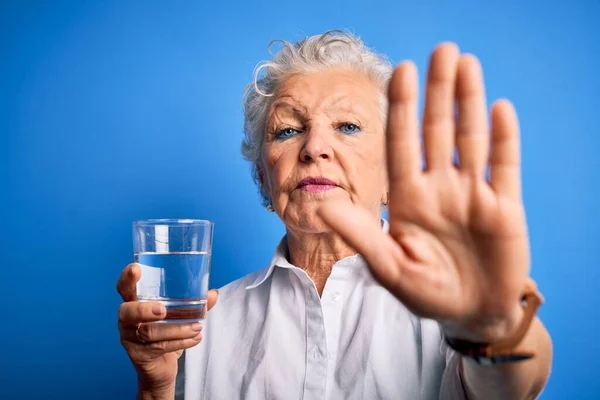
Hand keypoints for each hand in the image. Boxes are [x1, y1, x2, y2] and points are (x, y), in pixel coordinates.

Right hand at [116, 263, 218, 394]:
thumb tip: (213, 294)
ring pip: (149, 332)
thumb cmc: (166, 334)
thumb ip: (194, 304)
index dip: (127, 279)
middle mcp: (128, 320)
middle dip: (144, 309)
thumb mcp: (178, 316)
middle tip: (162, 310)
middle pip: (127, 312)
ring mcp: (130, 339)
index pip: (124, 288)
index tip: (135, 269)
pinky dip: (181, 342)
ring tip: (197, 327)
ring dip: (176, 329)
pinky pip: (159, 347)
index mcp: (134, 302)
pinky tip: (195, 339)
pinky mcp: (139, 355)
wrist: (160, 367)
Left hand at [317, 43, 528, 343]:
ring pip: (470, 138)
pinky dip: (503, 139)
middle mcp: (438, 188)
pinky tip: (499, 109)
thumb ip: (361, 235)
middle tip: (441, 49)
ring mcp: (472, 194)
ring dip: (469, 101)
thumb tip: (321, 205)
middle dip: (438, 92)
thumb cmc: (426, 293)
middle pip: (437, 131)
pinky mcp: (504, 206)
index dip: (402, 108)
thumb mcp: (389, 267)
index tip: (400, 71)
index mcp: (407, 198)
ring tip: (466, 64)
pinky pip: (504, 166)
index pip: (402, 144)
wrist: (470, 314)